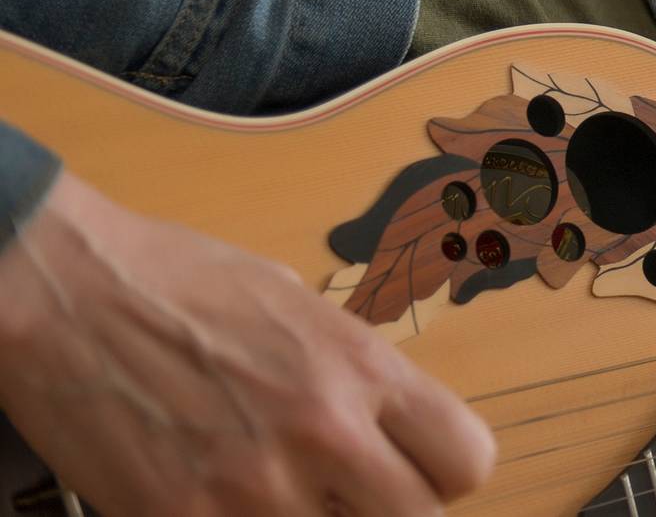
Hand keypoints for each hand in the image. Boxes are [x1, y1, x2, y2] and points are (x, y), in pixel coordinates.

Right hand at [0, 171, 496, 515]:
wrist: (67, 294)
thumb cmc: (182, 283)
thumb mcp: (299, 308)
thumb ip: (349, 375)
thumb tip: (381, 426)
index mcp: (362, 370)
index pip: (466, 462)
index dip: (442, 474)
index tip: (412, 469)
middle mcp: (325, 434)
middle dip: (386, 507)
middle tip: (348, 492)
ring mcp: (254, 489)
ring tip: (274, 487)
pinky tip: (220, 500)